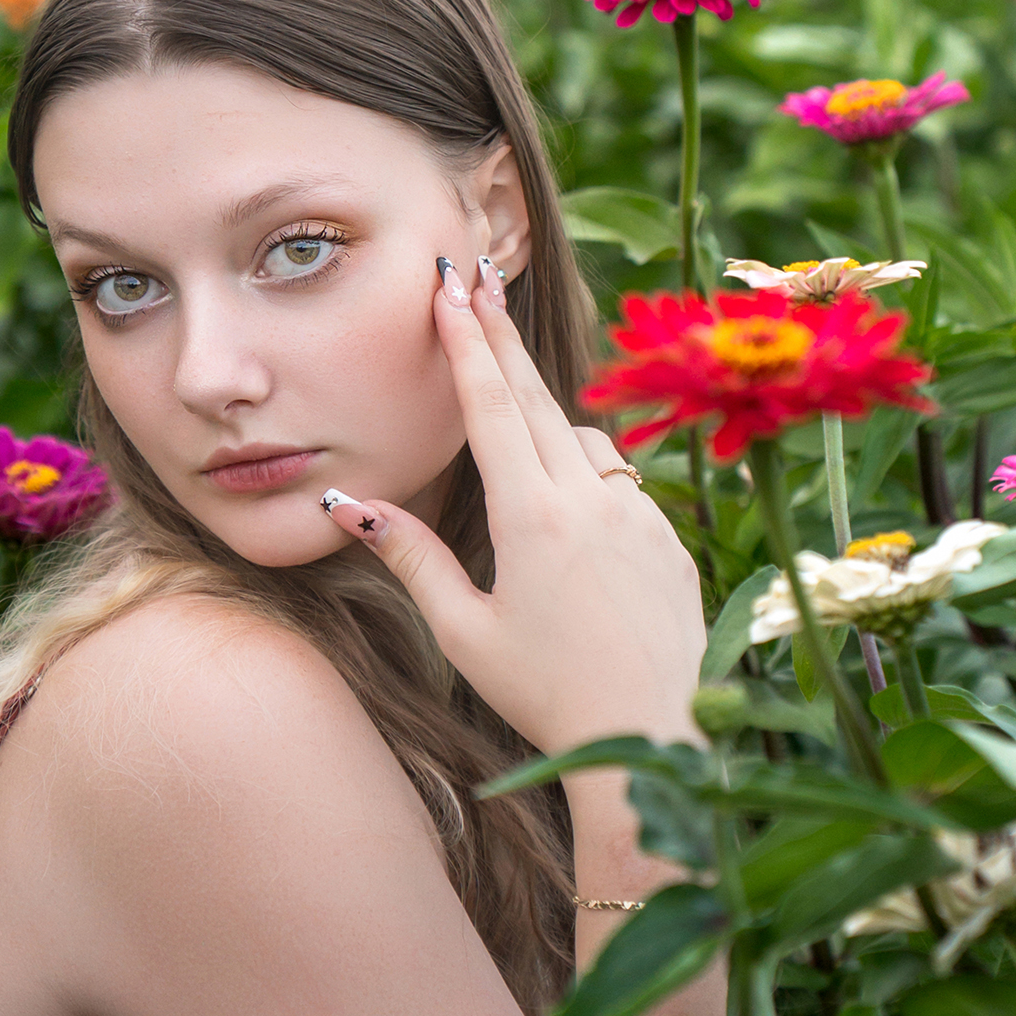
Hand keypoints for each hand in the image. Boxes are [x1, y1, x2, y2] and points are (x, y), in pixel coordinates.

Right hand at [322, 257, 705, 760]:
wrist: (653, 737)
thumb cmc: (546, 697)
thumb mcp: (464, 632)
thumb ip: (412, 558)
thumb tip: (346, 503)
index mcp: (534, 518)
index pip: (492, 405)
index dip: (467, 341)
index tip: (450, 287)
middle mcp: (592, 501)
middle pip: (536, 397)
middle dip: (501, 336)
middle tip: (476, 279)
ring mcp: (640, 515)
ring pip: (583, 440)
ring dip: (545, 423)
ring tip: (514, 433)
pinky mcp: (669, 539)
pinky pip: (621, 483)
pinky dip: (589, 477)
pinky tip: (572, 515)